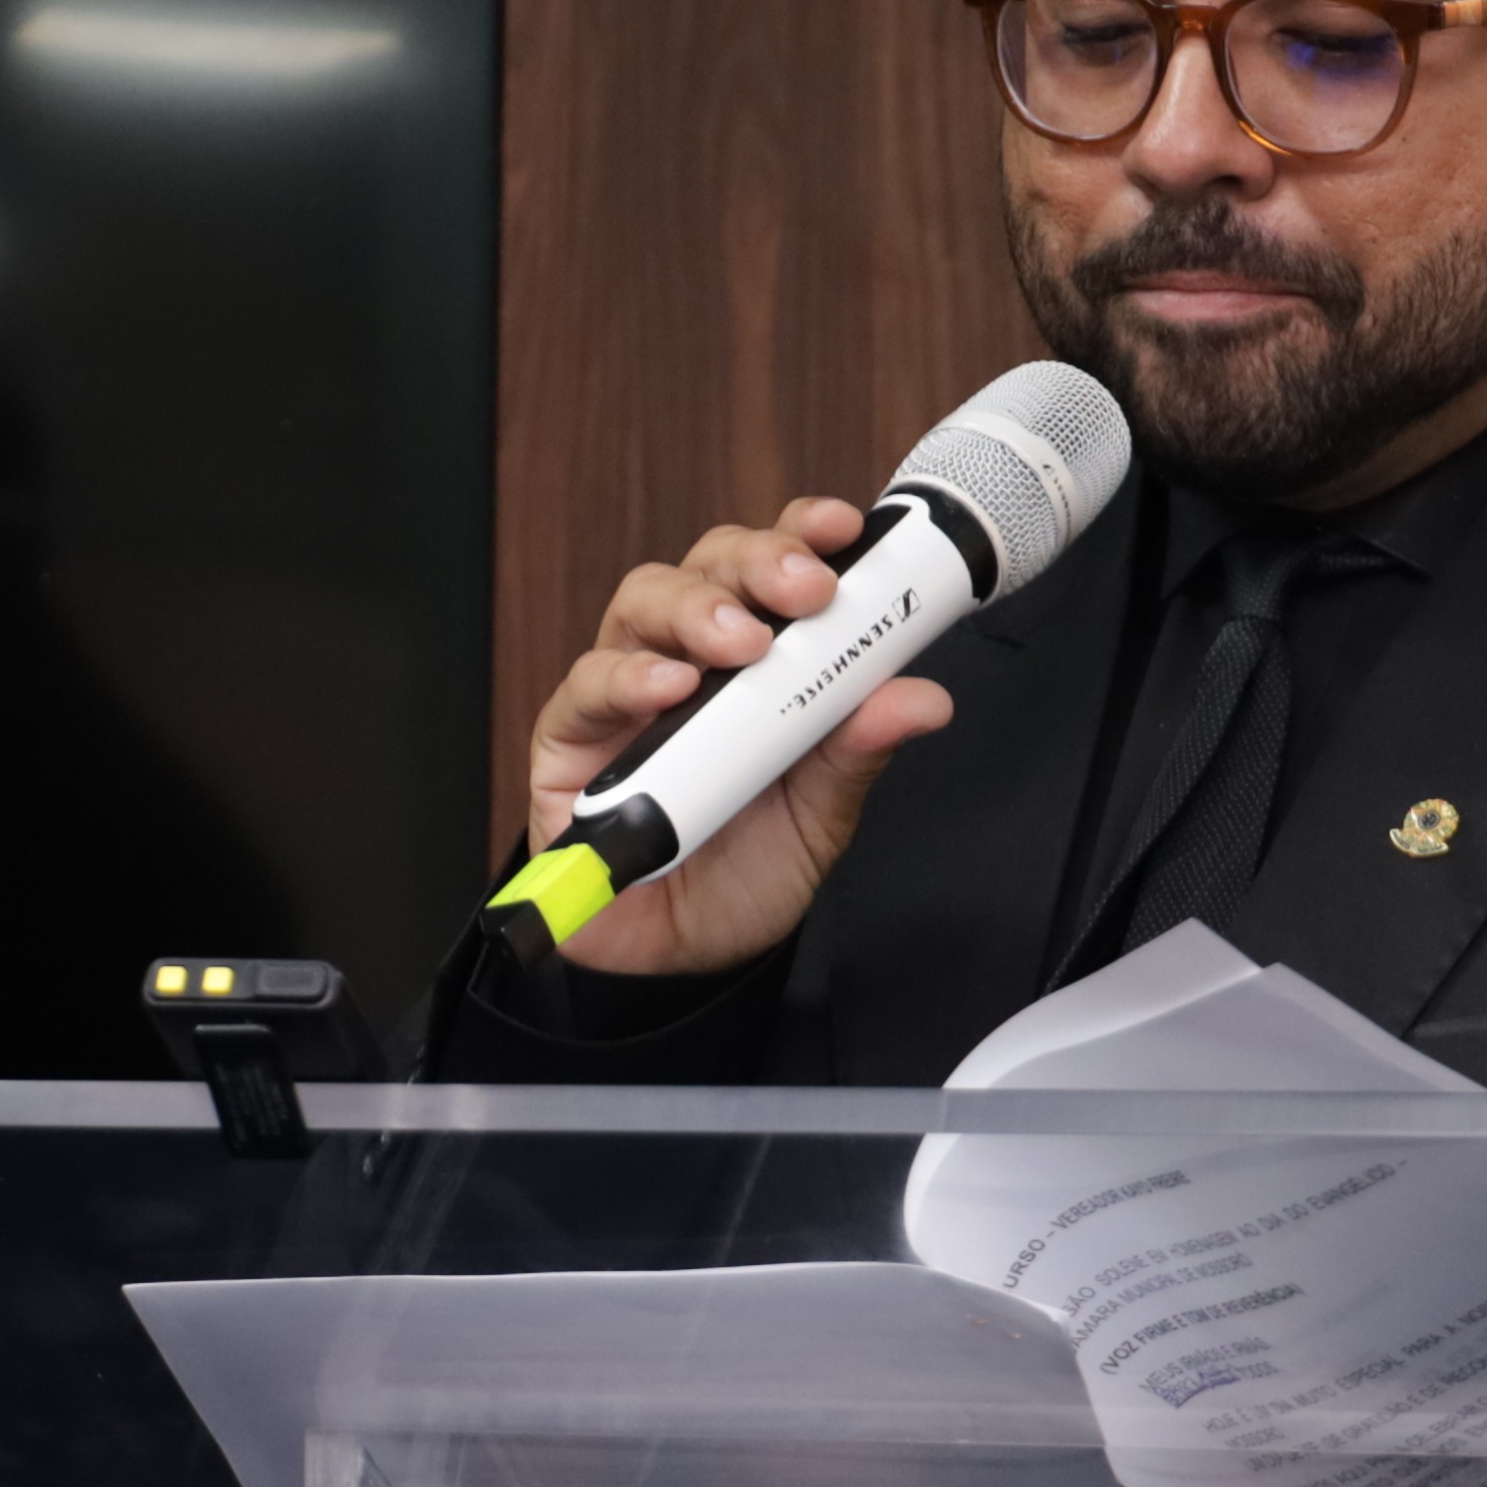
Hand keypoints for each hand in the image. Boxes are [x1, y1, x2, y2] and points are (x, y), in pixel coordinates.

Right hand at [522, 498, 952, 977]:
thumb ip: (857, 751)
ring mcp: (624, 694)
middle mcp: (686, 660)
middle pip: (707, 568)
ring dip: (697, 610)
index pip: (772, 568)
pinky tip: (668, 687)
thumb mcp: (820, 814)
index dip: (803, 534)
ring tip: (743, 641)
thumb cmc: (745, 870)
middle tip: (805, 590)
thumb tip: (917, 697)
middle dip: (757, 562)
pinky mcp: (569, 741)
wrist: (684, 955)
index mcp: (755, 661)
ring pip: (642, 604)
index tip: (844, 530)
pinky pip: (586, 688)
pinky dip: (627, 677)